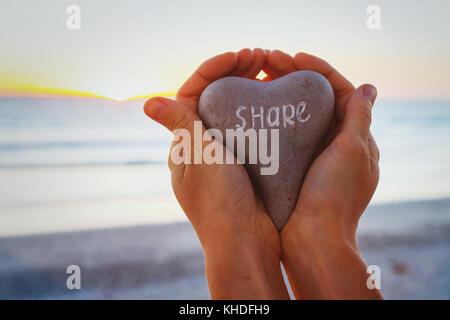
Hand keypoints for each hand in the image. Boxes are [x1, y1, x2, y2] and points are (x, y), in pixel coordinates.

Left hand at [143, 49, 289, 298]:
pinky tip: (276, 100)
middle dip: (234, 72)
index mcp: (183, 144)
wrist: (245, 243)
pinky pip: (251, 129)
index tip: (238, 56)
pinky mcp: (246, 164)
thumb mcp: (199, 159)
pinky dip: (260, 111)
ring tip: (270, 70)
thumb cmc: (219, 202)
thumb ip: (181, 126)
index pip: (192, 94)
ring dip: (249, 87)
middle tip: (261, 56)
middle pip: (214, 99)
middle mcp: (201, 147)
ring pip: (234, 112)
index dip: (213, 69)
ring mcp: (225, 156)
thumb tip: (148, 103)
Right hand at [262, 50, 382, 298]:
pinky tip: (254, 111)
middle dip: (293, 77)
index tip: (292, 56)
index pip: (339, 90)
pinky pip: (284, 136)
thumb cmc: (334, 196)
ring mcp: (312, 157)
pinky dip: (272, 119)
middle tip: (267, 62)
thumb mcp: (352, 150)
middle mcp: (334, 145)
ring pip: (297, 115)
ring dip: (280, 95)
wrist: (313, 240)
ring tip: (258, 80)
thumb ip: (360, 117)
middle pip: (316, 100)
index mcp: (355, 138)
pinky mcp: (294, 168)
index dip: (317, 69)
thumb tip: (369, 87)